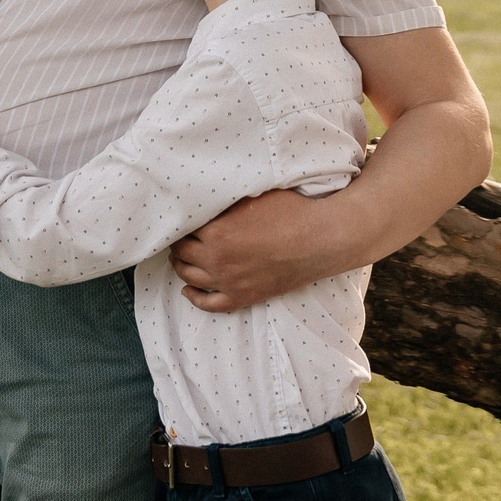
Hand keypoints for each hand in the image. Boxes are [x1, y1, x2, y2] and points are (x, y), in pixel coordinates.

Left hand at [169, 188, 347, 312]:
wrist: (322, 238)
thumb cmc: (291, 211)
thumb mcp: (251, 196)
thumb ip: (224, 201)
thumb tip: (206, 198)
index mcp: (217, 232)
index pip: (184, 227)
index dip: (182, 221)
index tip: (182, 216)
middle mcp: (218, 260)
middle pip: (181, 253)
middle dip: (178, 242)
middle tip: (180, 234)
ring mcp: (230, 282)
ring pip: (190, 278)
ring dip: (181, 266)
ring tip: (181, 256)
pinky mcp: (244, 297)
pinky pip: (210, 304)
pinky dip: (194, 298)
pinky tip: (188, 290)